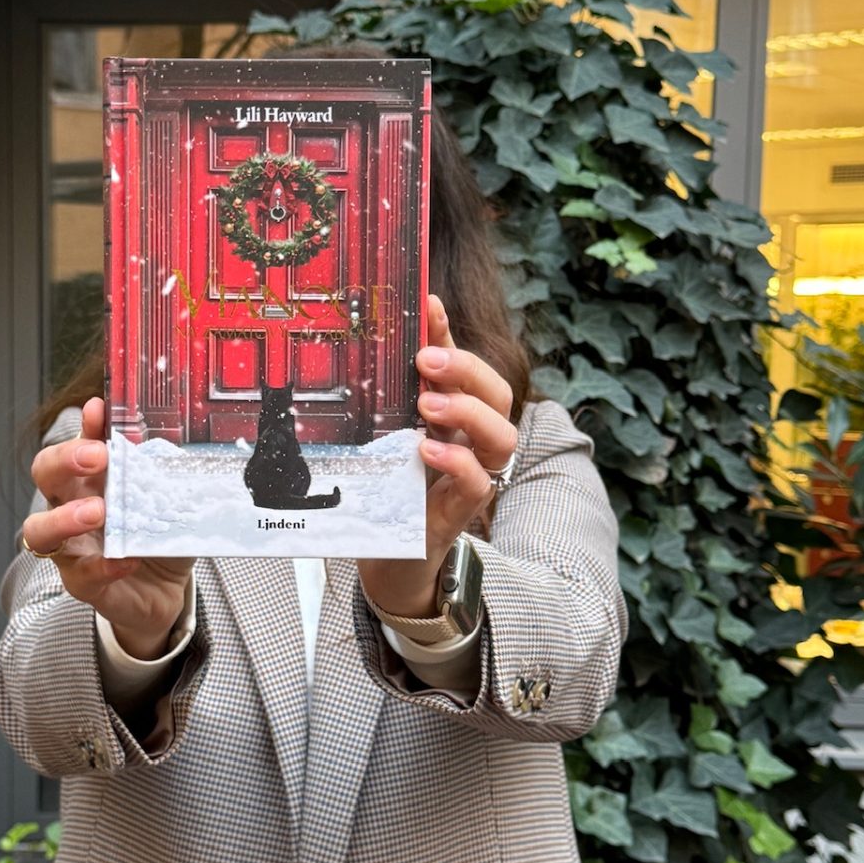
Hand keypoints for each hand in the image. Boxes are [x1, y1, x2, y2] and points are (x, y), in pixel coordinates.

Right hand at [21, 396, 193, 659]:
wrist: (165, 588)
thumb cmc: (156, 534)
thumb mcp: (162, 495)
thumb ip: (155, 466)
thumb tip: (156, 431)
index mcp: (88, 480)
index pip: (73, 444)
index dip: (81, 428)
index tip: (98, 411)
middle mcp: (68, 508)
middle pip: (44, 476)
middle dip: (64, 461)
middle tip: (96, 457)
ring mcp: (71, 548)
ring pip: (40, 530)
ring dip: (64, 517)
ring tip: (97, 512)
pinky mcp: (83, 584)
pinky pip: (81, 575)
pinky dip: (103, 566)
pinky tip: (127, 560)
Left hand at [357, 293, 517, 618]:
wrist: (388, 558)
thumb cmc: (389, 492)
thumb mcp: (383, 436)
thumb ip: (385, 400)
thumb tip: (362, 348)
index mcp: (454, 415)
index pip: (465, 364)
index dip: (450, 332)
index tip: (427, 304)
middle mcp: (472, 440)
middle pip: (498, 393)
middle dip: (465, 369)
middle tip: (425, 361)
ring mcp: (473, 475)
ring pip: (501, 435)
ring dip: (467, 413)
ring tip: (427, 407)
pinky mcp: (461, 511)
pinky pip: (480, 482)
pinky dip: (458, 463)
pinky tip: (428, 451)